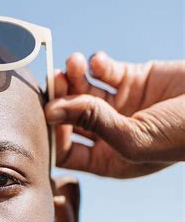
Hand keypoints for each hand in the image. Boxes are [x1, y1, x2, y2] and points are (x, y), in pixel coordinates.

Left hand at [45, 52, 184, 177]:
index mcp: (110, 160)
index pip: (66, 151)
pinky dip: (95, 64)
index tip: (49, 116)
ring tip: (72, 64)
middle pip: (70, 118)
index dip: (53, 134)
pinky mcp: (133, 79)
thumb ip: (92, 123)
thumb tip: (50, 111)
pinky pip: (103, 70)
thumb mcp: (134, 136)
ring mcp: (121, 106)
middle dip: (59, 99)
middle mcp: (111, 134)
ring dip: (73, 76)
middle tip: (53, 82)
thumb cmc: (183, 134)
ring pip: (82, 90)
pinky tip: (98, 62)